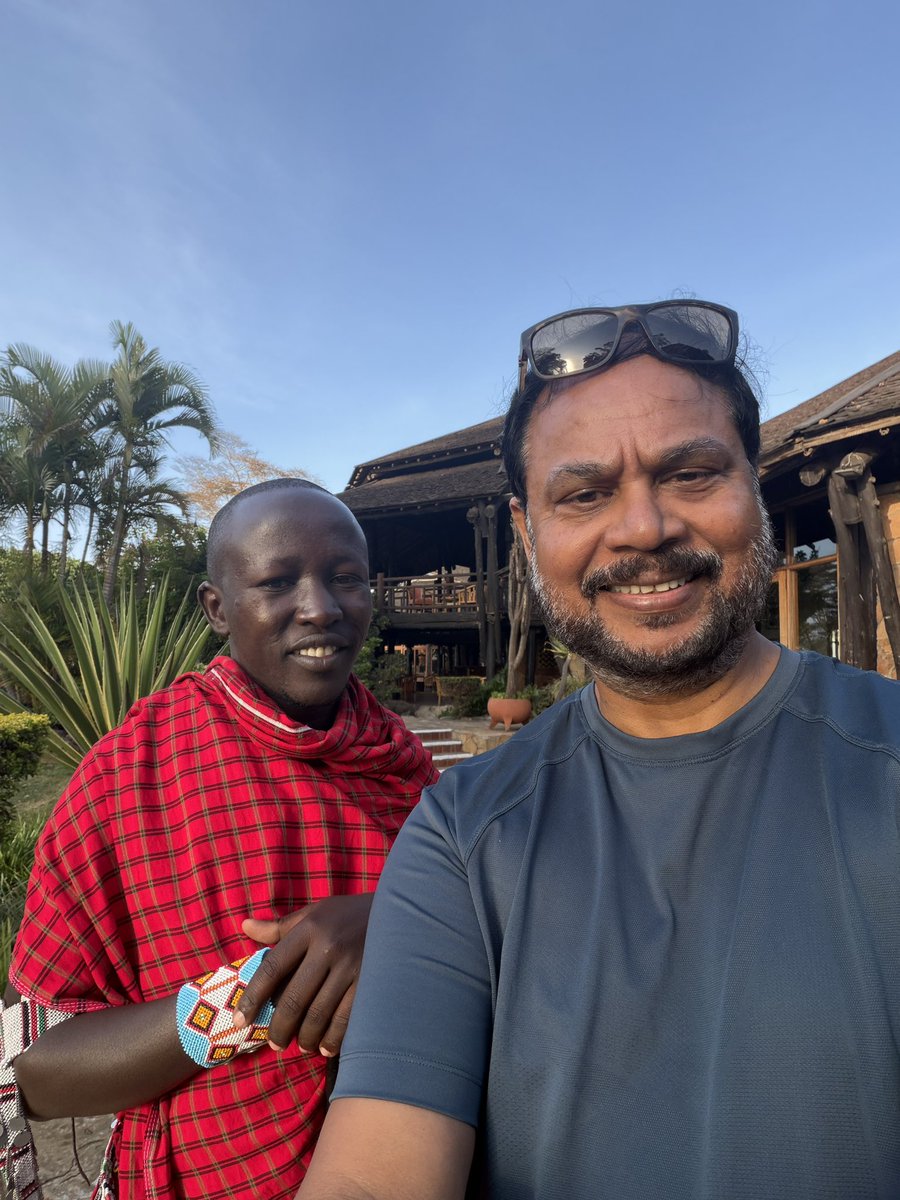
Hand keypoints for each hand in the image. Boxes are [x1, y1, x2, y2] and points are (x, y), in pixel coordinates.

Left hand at [235, 893, 373, 1056]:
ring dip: (305, 1038)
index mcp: (310, 928)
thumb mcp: (316, 913)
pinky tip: (326, 1047)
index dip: (252, 998)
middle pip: (293, 999)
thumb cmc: (349, 915)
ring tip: (301, 1045)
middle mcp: (329, 947)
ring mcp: (352, 967)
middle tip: (274, 1043)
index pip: (272, 968)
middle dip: (279, 1028)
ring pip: (318, 1015)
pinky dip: (332, 1039)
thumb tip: (245, 927)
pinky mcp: (372, 983)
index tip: (240, 1021)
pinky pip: (346, 1020)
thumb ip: (280, 927)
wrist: (402, 912)